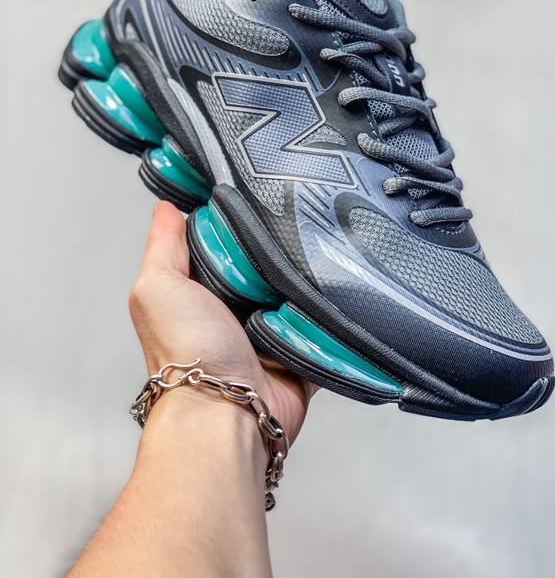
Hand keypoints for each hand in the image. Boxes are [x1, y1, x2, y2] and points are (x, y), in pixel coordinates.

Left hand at [129, 201, 315, 442]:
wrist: (226, 414)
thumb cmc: (186, 352)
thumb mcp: (158, 287)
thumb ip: (163, 246)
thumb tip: (166, 206)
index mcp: (202, 293)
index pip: (225, 244)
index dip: (239, 219)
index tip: (262, 188)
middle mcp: (236, 313)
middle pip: (266, 266)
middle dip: (283, 247)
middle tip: (308, 214)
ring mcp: (271, 335)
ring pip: (299, 294)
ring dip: (311, 279)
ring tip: (332, 244)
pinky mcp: (301, 356)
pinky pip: (325, 329)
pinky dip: (334, 315)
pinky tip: (348, 288)